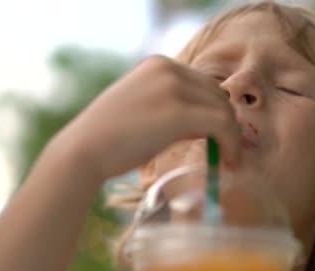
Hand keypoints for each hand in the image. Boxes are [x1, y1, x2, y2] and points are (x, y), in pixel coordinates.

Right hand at [50, 55, 240, 180]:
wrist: (83, 151)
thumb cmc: (108, 139)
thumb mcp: (142, 107)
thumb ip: (169, 104)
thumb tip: (203, 121)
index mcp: (158, 64)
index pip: (203, 84)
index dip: (215, 111)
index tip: (218, 136)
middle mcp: (168, 68)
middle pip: (217, 94)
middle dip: (225, 123)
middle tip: (227, 150)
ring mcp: (174, 87)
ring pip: (224, 109)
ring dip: (231, 135)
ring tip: (228, 158)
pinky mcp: (179, 111)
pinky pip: (222, 124)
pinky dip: (232, 143)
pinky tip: (228, 161)